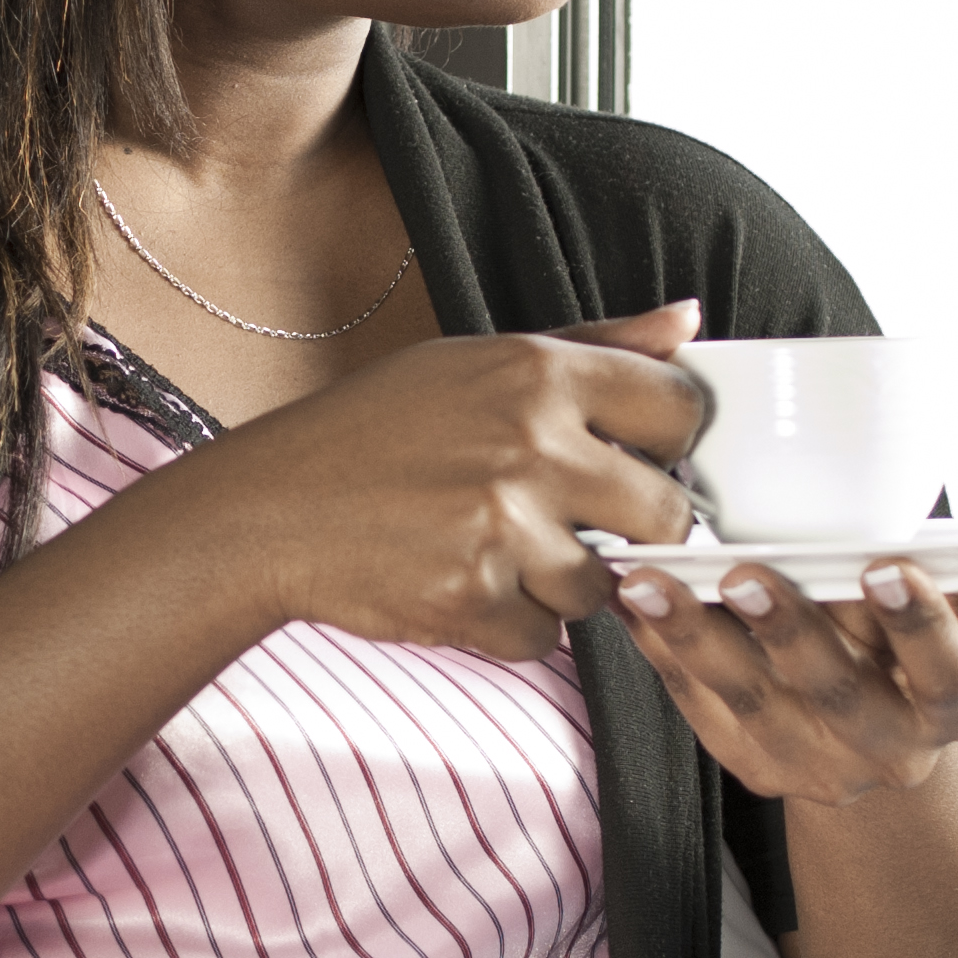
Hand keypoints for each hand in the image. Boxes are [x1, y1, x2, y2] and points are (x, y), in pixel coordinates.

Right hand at [126, 305, 714, 658]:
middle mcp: (530, 444)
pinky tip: (461, 581)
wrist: (269, 510)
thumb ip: (593, 344)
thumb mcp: (476, 362)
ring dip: (561, 584)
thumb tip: (689, 320)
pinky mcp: (474, 599)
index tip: (637, 457)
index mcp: (536, 372)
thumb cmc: (374, 432)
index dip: (669, 443)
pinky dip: (510, 624)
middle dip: (631, 530)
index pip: (680, 409)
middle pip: (666, 514)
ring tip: (494, 549)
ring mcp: (503, 526)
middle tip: (572, 520)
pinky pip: (544, 637)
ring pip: (601, 587)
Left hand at [610, 539, 957, 805]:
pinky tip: (629, 606)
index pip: (943, 668)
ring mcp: (812, 761)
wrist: (891, 745)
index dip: (919, 623)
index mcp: (955, 706)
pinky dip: (659, 655)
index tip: (887, 568)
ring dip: (696, 641)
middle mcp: (885, 747)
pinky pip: (698, 708)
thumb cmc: (937, 657)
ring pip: (749, 703)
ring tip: (651, 582)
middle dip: (788, 632)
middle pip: (834, 692)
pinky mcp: (751, 762)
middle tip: (746, 571)